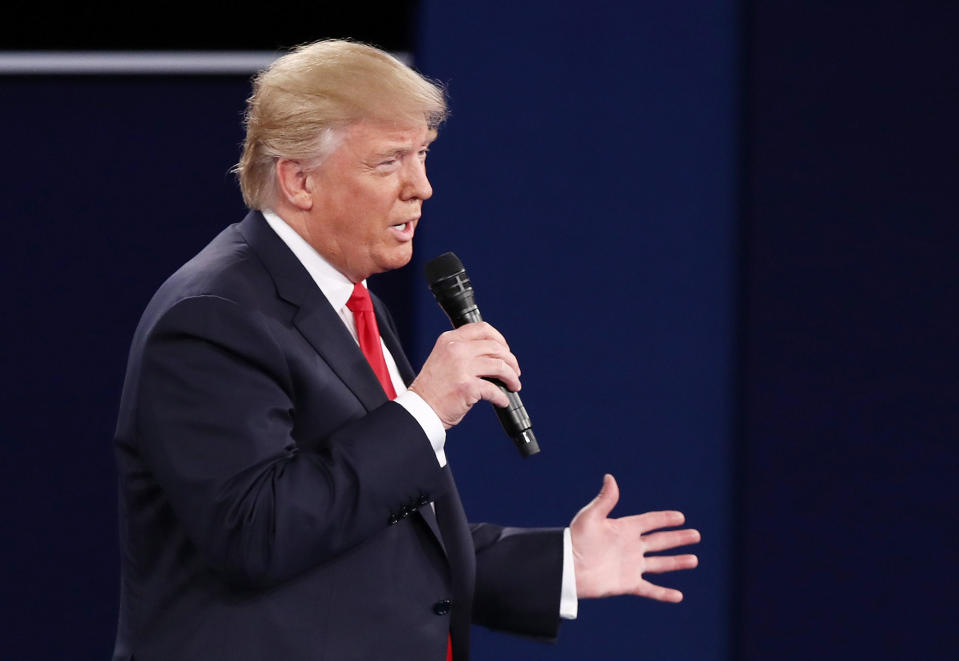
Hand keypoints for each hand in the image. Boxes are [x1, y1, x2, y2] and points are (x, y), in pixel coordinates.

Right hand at [408, 322, 521, 428]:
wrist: (420, 408)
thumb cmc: (433, 388)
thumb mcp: (444, 358)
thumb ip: (464, 351)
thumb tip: (494, 355)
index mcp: (450, 340)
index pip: (483, 329)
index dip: (500, 339)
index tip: (506, 351)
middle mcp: (456, 349)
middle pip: (496, 347)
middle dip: (511, 361)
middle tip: (514, 372)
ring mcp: (461, 367)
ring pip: (500, 366)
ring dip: (511, 377)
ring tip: (513, 385)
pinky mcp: (467, 386)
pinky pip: (494, 389)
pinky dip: (502, 397)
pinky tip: (502, 401)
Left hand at [570, 474, 699, 601]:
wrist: (567, 568)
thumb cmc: (575, 540)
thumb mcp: (590, 517)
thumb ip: (605, 500)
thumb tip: (610, 477)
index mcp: (624, 528)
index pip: (650, 521)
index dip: (665, 519)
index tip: (680, 517)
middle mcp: (630, 546)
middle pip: (660, 541)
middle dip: (678, 538)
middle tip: (696, 535)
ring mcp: (630, 566)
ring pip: (660, 563)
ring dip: (677, 562)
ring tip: (694, 560)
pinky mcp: (627, 584)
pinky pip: (650, 589)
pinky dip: (664, 593)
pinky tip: (678, 596)